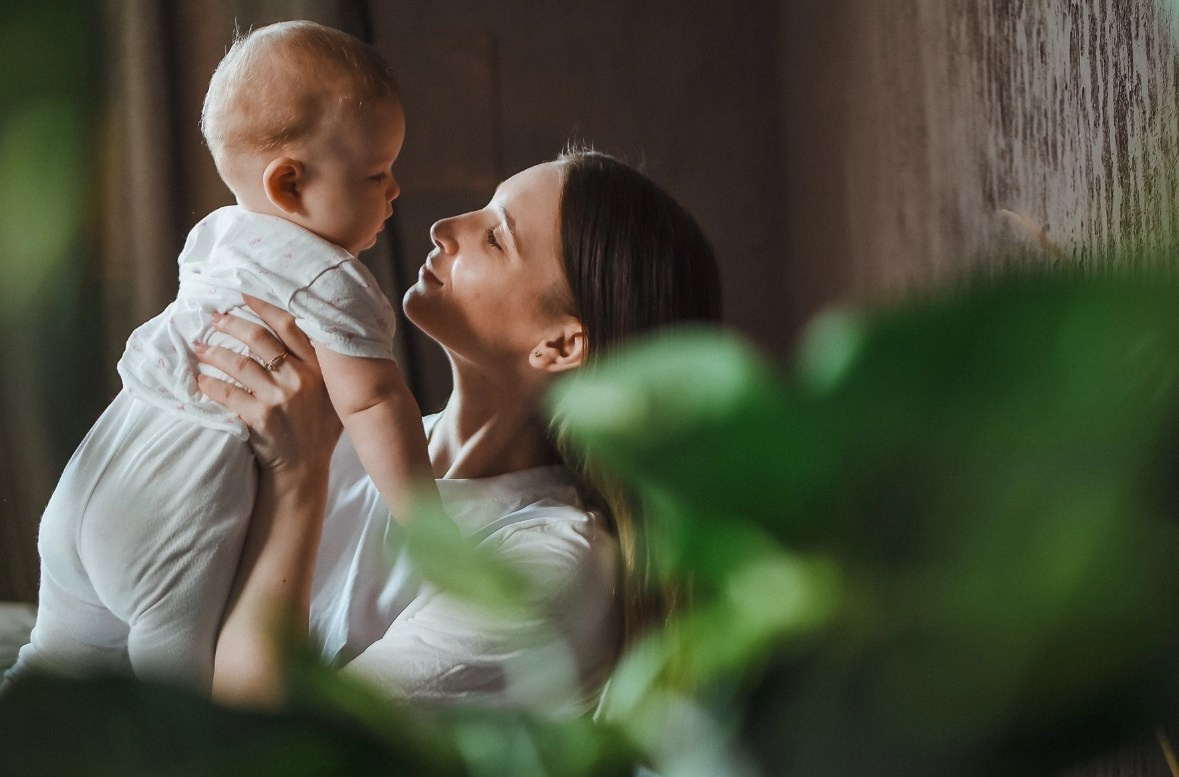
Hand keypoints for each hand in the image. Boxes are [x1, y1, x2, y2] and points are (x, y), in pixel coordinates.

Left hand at [196, 295, 340, 472]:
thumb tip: (308, 333)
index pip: (290, 327)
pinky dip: (210, 384)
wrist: (305, 470)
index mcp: (320, 369)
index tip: (244, 294)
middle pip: (260, 338)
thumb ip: (323, 367)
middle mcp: (302, 378)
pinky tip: (199, 379)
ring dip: (215, 352)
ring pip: (240, 363)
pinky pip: (228, 393)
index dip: (265, 307)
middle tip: (215, 318)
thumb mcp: (334, 396)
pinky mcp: (260, 417)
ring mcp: (281, 398)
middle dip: (232, 324)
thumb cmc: (319, 431)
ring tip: (199, 346)